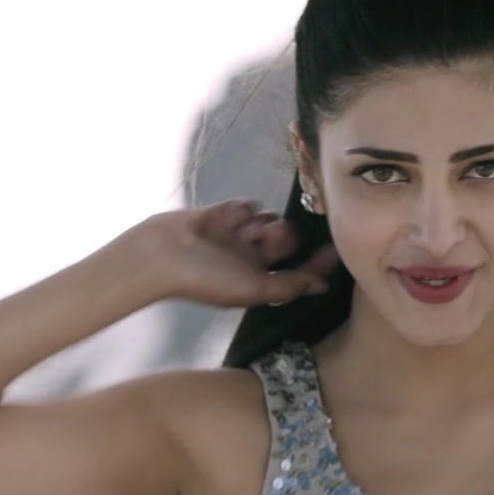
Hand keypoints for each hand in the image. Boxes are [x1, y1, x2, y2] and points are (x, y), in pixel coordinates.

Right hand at [129, 199, 339, 308]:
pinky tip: (225, 217)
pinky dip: (241, 209)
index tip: (333, 247)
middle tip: (263, 237)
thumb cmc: (205, 279)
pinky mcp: (223, 214)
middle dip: (280, 235)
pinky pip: (247, 205)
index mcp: (259, 280)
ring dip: (259, 222)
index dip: (317, 262)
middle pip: (285, 239)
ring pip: (268, 218)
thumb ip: (289, 286)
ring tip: (239, 229)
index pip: (299, 271)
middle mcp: (251, 258)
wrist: (160, 255)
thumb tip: (323, 285)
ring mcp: (237, 235)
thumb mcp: (253, 289)